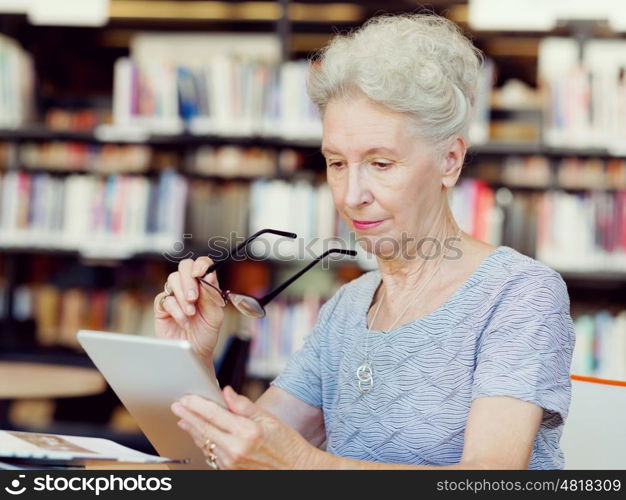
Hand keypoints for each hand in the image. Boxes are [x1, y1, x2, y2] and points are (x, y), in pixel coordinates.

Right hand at [153, 257, 223, 361]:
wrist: (194, 352)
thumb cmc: (206, 334)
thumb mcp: (215, 316)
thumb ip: (211, 296)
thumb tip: (208, 276)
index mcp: (206, 285)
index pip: (202, 265)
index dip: (200, 264)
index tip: (200, 273)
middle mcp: (190, 287)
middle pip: (185, 266)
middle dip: (189, 281)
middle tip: (194, 298)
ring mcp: (175, 295)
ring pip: (173, 279)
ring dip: (183, 297)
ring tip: (190, 314)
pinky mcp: (162, 306)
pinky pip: (165, 299)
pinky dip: (176, 310)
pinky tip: (184, 321)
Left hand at [171, 386, 318, 469]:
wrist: (295, 470)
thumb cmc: (286, 443)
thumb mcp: (269, 419)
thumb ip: (244, 405)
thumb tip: (227, 392)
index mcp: (246, 432)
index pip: (214, 415)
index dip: (197, 405)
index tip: (186, 397)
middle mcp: (235, 449)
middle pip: (204, 429)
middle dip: (188, 416)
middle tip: (177, 406)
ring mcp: (231, 462)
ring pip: (204, 442)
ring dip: (192, 429)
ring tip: (183, 418)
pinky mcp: (229, 470)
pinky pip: (210, 453)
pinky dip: (203, 442)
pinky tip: (199, 435)